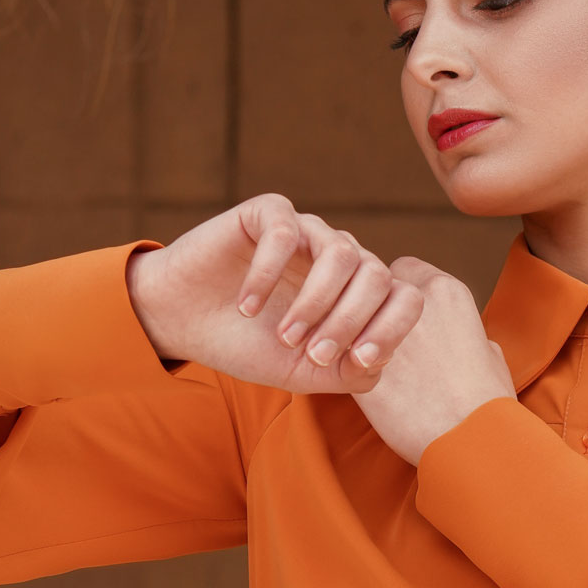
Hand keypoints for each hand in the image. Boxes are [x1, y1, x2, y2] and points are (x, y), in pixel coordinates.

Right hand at [125, 194, 423, 393]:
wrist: (183, 321)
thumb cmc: (245, 345)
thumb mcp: (301, 372)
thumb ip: (346, 373)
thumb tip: (380, 364)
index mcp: (357, 294)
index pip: (404, 298)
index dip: (391, 329)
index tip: (359, 360)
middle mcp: (339, 257)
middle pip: (376, 276)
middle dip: (348, 322)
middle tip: (313, 354)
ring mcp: (307, 232)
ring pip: (341, 253)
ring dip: (315, 301)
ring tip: (284, 336)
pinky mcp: (268, 214)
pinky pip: (287, 233)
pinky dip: (270, 274)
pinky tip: (248, 306)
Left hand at [348, 257, 516, 464]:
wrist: (468, 439)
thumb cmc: (487, 405)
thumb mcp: (489, 357)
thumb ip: (469, 335)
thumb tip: (468, 340)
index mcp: (447, 292)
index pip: (405, 271)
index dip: (394, 292)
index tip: (394, 314)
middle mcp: (411, 300)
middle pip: (368, 285)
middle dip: (362, 306)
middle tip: (365, 333)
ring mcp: (379, 328)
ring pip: (343, 311)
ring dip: (342, 329)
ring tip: (349, 356)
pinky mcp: (353, 362)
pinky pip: (331, 346)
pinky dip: (330, 358)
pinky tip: (340, 377)